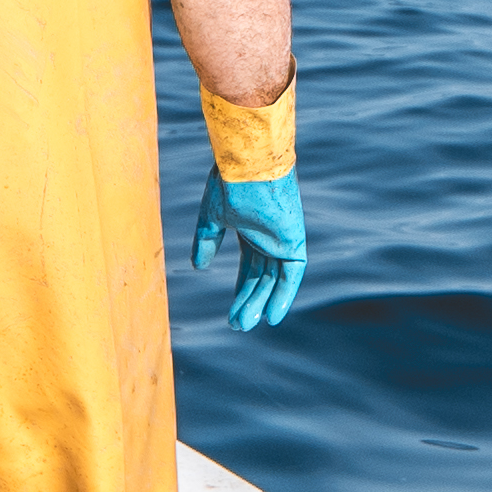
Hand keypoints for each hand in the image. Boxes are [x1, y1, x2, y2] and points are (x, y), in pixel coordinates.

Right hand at [190, 172, 306, 334]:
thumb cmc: (229, 183)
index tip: (232, 312)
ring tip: (245, 325)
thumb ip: (206, 241)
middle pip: (261, 277)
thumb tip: (198, 267)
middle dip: (249, 301)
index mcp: (251, 230)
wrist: (248, 165)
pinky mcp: (293, 241)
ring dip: (261, 303)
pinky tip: (272, 317)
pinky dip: (284, 296)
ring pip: (273, 279)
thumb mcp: (212, 217)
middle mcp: (269, 237)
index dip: (242, 289)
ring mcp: (281, 239)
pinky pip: (291, 275)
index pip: (250, 267)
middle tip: (237, 326)